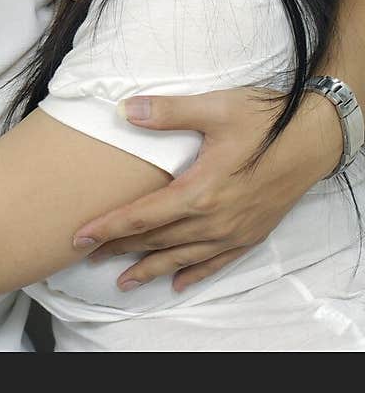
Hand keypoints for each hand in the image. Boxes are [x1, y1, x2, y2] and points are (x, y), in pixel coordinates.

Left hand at [71, 87, 338, 290]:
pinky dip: (194, 274)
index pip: (142, 217)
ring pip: (182, 258)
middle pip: (157, 242)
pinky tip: (179, 283)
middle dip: (121, 250)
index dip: (109, 228)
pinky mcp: (250, 235)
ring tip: (124, 280)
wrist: (313, 140)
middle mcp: (214, 220)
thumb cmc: (264, 121)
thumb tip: (125, 109)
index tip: (79, 237)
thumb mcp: (214, 108)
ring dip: (150, 269)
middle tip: (87, 258)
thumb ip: (167, 111)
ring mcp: (233, 232)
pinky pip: (216, 263)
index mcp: (199, 192)